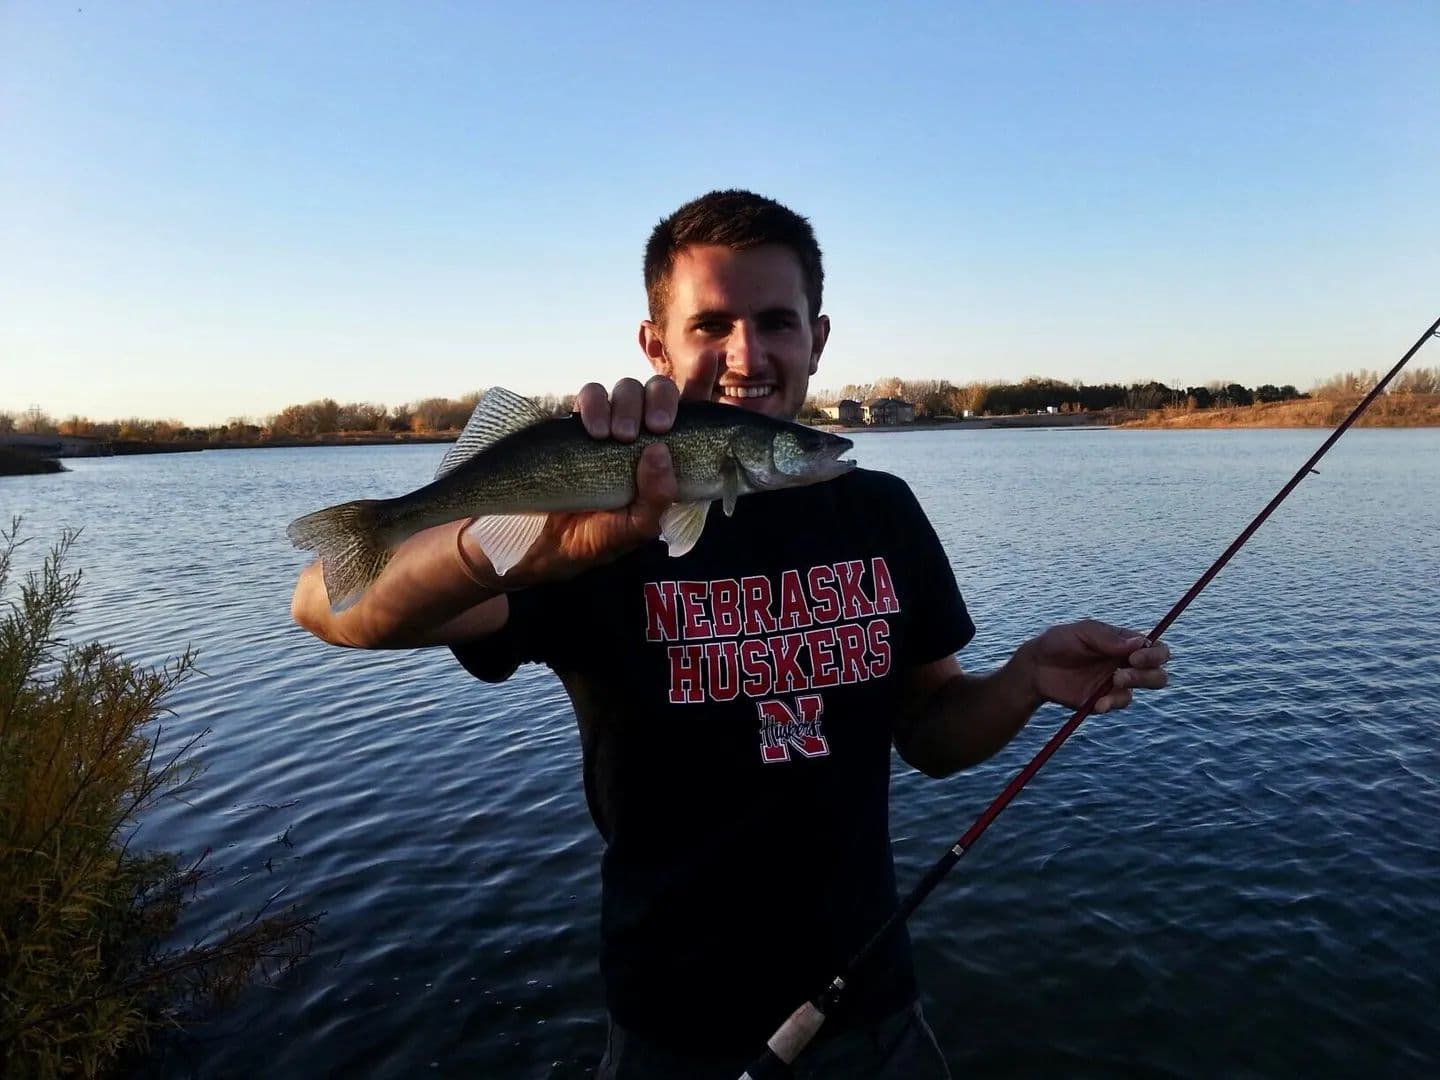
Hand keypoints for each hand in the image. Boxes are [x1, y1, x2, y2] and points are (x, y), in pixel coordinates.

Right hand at [458, 376, 680, 587]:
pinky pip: (589, 395)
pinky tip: (593, 431)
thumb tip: (658, 451)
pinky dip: (593, 405)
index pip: (694, 413)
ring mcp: (611, 425)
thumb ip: (656, 497)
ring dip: (626, 405)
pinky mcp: (579, 424)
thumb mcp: (637, 528)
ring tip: (615, 437)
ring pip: (626, 387)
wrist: (548, 544)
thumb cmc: (601, 537)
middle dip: (662, 399)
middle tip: (657, 427)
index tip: (709, 358)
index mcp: (670, 455)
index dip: (702, 381)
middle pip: (660, 389)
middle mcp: (643, 433)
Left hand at [1016, 619, 1170, 713]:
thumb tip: (1139, 642)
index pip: (1155, 648)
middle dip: (1147, 675)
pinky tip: (1097, 702)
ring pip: (1145, 688)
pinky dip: (1111, 703)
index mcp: (1124, 643)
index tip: (1135, 657)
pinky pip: (1120, 702)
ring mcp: (1118, 682)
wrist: (1035, 669)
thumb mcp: (1081, 633)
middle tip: (1121, 675)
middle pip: (1158, 672)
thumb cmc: (1058, 643)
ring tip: (1112, 682)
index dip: (1153, 654)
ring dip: (1132, 686)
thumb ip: (1107, 638)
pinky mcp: (1106, 699)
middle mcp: (1126, 662)